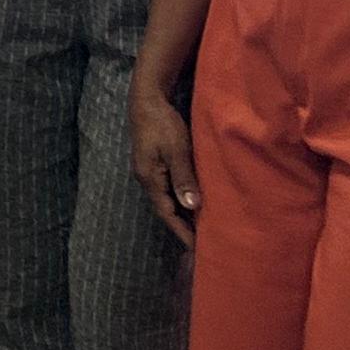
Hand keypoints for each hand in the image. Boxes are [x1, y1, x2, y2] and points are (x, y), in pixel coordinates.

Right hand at [128, 88, 201, 249]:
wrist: (147, 101)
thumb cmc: (162, 124)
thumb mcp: (176, 150)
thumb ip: (183, 178)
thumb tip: (192, 206)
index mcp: (150, 179)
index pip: (167, 214)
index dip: (182, 232)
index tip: (196, 249)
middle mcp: (148, 179)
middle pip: (165, 210)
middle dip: (182, 227)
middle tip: (202, 244)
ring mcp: (150, 172)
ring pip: (168, 199)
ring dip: (182, 214)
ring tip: (200, 227)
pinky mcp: (155, 164)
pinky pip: (169, 188)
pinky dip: (181, 199)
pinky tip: (193, 201)